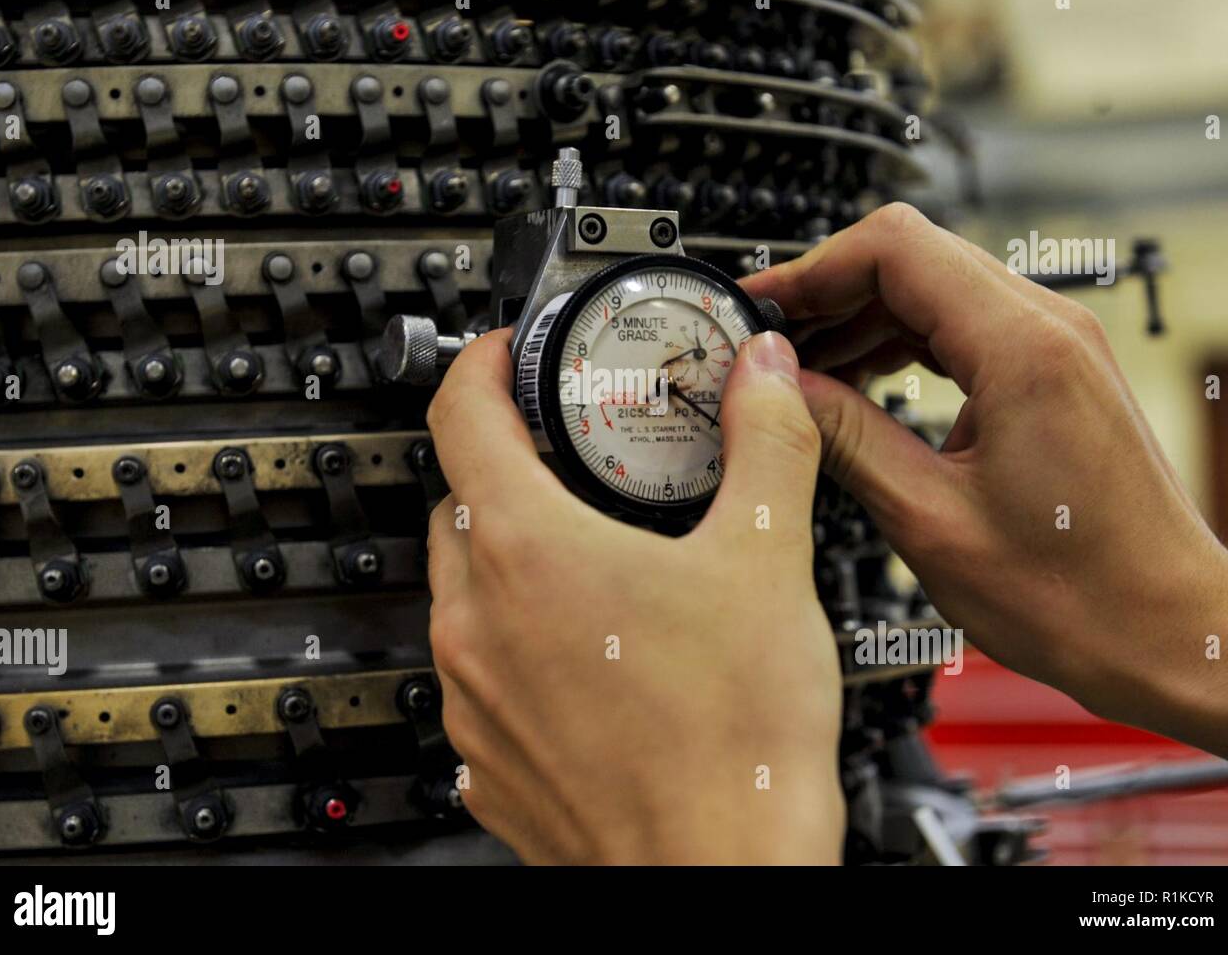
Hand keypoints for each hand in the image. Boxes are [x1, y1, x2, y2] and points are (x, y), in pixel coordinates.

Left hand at [426, 329, 841, 863]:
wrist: (719, 874)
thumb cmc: (733, 742)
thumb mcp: (768, 560)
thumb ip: (765, 442)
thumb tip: (765, 376)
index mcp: (527, 552)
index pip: (459, 411)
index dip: (483, 364)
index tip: (509, 354)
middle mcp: (477, 622)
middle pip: (459, 498)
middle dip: (510, 462)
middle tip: (575, 457)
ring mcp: (473, 697)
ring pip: (465, 588)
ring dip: (513, 555)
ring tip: (597, 557)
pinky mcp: (487, 757)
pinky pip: (479, 668)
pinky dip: (518, 638)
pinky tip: (594, 653)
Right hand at [742, 203, 1227, 768]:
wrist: (1167, 631)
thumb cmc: (1077, 595)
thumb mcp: (927, 519)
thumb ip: (844, 436)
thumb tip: (778, 384)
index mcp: (1022, 349)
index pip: (893, 249)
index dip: (811, 269)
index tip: (759, 306)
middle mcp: (1049, 329)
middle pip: (911, 257)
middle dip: (828, 293)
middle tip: (767, 345)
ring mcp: (1057, 347)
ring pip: (933, 289)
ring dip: (861, 320)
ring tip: (801, 374)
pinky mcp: (1054, 375)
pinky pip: (962, 327)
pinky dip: (901, 344)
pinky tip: (859, 387)